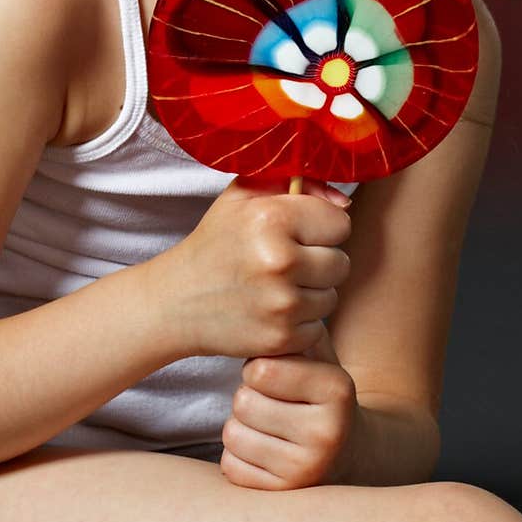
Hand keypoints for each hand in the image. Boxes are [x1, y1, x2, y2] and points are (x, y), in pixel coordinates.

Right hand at [160, 176, 350, 359]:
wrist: (177, 300)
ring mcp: (281, 304)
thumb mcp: (245, 196)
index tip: (295, 233)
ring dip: (310, 293)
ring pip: (331, 297)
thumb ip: (299, 182)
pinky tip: (271, 310)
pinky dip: (299, 322)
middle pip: (341, 262)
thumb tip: (344, 202)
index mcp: (273, 218)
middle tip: (283, 262)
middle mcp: (280, 260)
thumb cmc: (217, 241)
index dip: (320, 228)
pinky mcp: (280, 339)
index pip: (340, 223)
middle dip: (318, 262)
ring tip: (275, 286)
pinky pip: (317, 327)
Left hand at [220, 324, 358, 489]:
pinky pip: (230, 467)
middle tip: (268, 402)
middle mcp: (326, 434)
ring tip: (266, 425)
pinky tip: (263, 451)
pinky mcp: (284, 496)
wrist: (353, 453)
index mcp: (337, 390)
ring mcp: (306, 471)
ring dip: (240, 426)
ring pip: (233, 435)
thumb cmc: (320, 393)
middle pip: (243, 402)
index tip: (273, 375)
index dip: (257, 367)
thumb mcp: (319, 356)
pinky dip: (238, 456)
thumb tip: (251, 308)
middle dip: (248, 396)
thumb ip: (292, 330)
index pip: (260, 370)